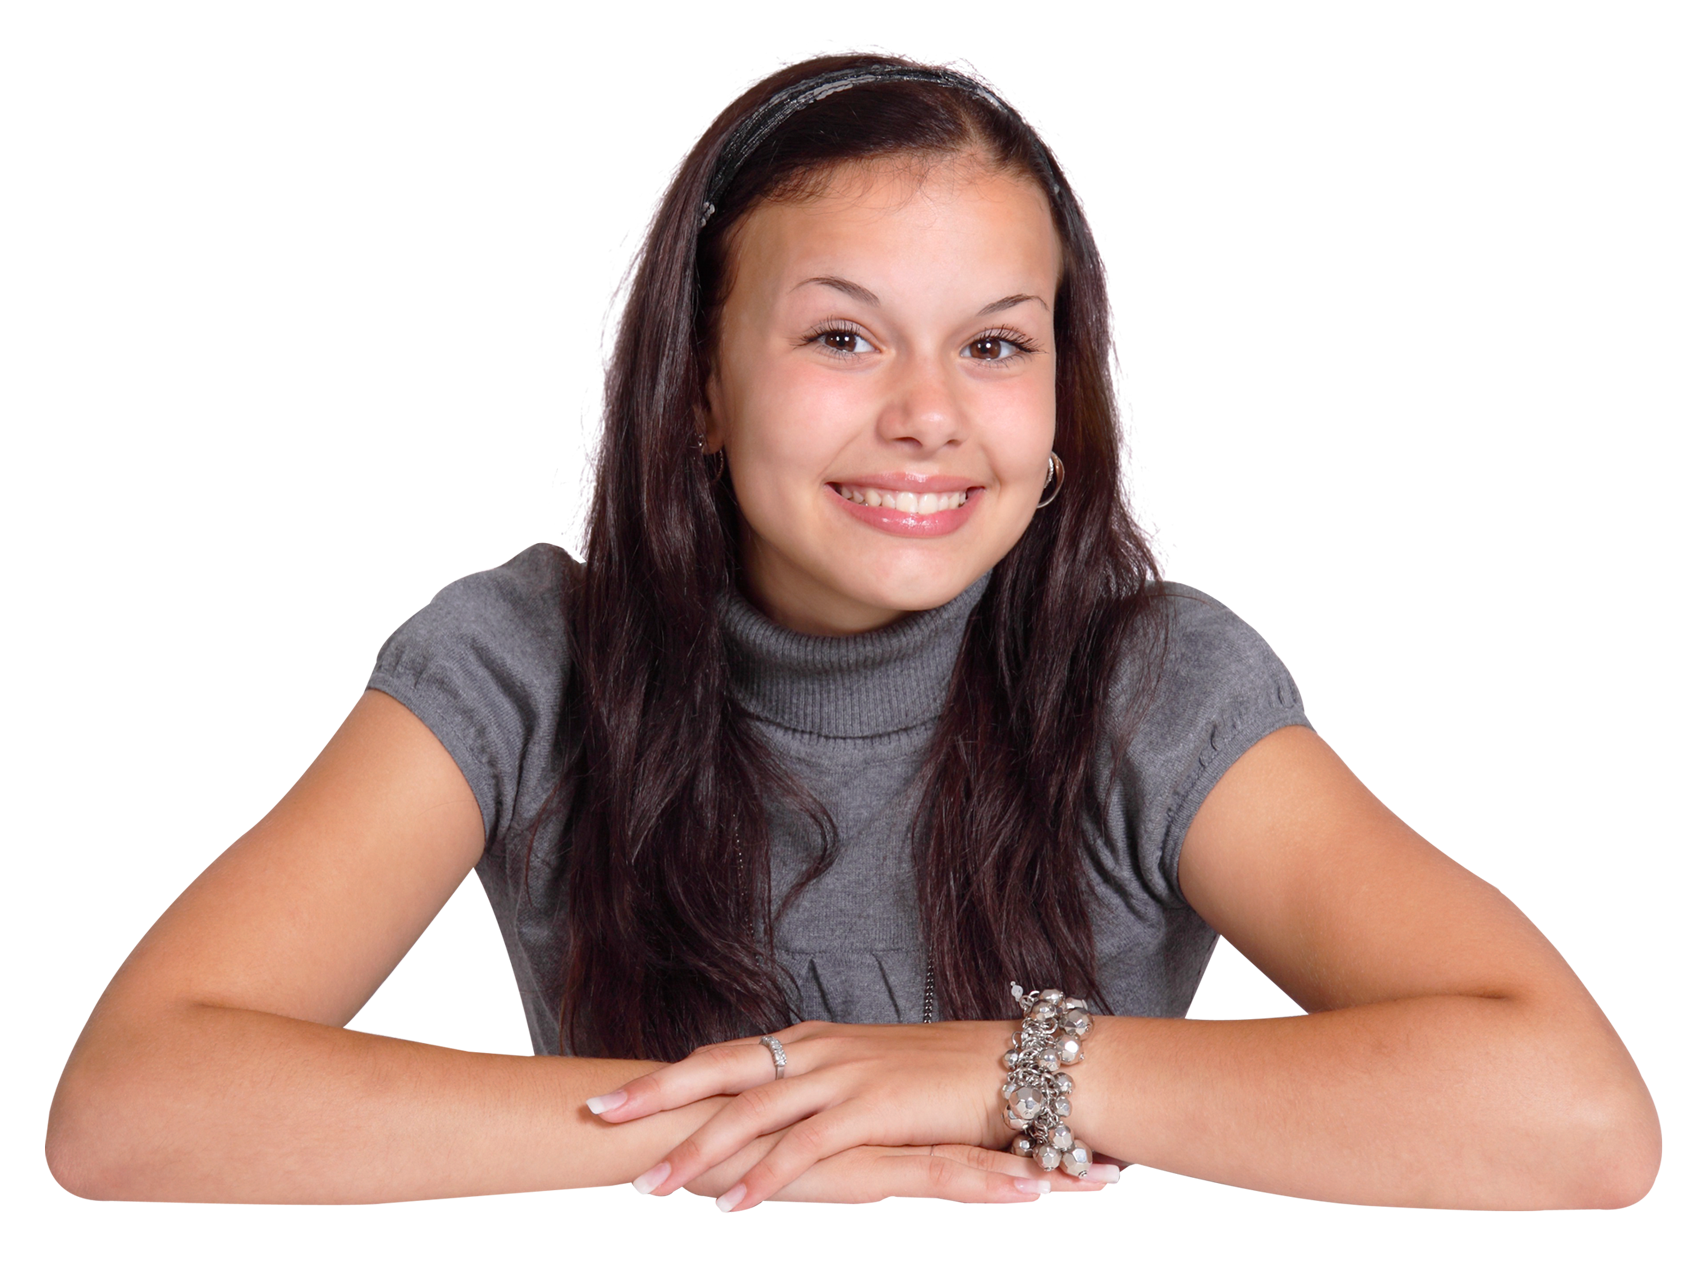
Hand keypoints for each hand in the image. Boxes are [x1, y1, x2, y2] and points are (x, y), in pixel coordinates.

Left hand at [591, 1019, 1116, 1209]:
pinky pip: (805, 1148)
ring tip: (651, 1182)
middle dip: (656, 1093)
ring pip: (751, 1112)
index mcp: (813, 1040)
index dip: (671, 1077)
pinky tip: (731, 1207)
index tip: (620, 1094)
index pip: (725, 1057)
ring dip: (697, 1150)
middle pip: (719, 1068)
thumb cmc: (950, 1078)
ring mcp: (844, 1074)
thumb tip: (785, 1117)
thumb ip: (826, 1095)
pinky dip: (763, 1178)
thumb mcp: (874, 1079)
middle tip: (599, 1114)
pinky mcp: (874, 1108)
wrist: (1021, 1065)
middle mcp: (819, 1048)